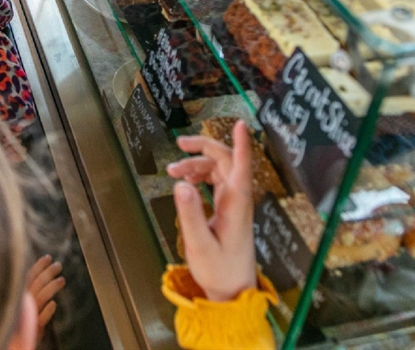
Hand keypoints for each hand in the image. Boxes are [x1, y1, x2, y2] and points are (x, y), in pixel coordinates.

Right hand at [26, 254, 64, 340]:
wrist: (15, 342)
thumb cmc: (21, 322)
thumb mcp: (25, 305)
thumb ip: (31, 291)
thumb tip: (41, 276)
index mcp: (20, 295)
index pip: (29, 276)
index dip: (39, 266)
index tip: (48, 257)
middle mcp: (23, 302)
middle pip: (36, 284)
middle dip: (48, 272)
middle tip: (58, 265)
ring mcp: (28, 315)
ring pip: (40, 297)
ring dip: (51, 288)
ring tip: (62, 280)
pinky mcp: (34, 328)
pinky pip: (40, 318)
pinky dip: (46, 311)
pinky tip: (53, 304)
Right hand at [166, 120, 256, 301]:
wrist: (233, 290)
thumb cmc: (218, 269)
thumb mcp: (199, 243)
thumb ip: (190, 213)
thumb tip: (180, 183)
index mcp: (236, 203)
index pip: (241, 166)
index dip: (242, 143)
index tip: (242, 123)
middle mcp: (238, 199)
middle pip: (226, 160)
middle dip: (203, 148)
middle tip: (178, 144)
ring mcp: (235, 203)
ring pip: (219, 169)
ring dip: (197, 164)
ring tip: (172, 170)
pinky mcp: (230, 209)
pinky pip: (217, 181)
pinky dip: (200, 175)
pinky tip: (186, 181)